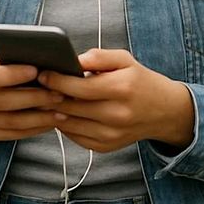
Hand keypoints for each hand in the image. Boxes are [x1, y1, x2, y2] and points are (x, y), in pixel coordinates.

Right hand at [0, 56, 64, 151]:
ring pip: (12, 122)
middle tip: (58, 94)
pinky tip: (51, 122)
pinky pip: (15, 134)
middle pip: (4, 101)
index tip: (36, 70)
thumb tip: (42, 56)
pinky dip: (36, 129)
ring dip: (39, 117)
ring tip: (61, 111)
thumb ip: (13, 60)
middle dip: (34, 98)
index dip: (14, 74)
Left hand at [39, 49, 193, 153]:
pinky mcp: (105, 147)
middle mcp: (116, 115)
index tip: (42, 74)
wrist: (164, 112)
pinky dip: (65, 125)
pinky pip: (74, 137)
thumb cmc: (140, 81)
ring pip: (69, 124)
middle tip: (38, 86)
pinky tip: (63, 113)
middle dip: (51, 95)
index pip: (79, 87)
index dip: (56, 80)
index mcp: (121, 89)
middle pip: (70, 107)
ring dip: (54, 111)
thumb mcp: (124, 60)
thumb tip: (73, 60)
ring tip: (47, 98)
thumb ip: (98, 57)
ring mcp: (111, 134)